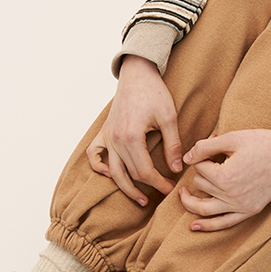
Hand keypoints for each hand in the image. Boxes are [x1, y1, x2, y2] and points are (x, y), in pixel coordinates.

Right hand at [87, 56, 183, 205]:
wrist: (137, 73)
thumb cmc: (154, 92)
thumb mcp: (169, 117)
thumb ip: (173, 144)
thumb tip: (176, 169)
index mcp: (131, 137)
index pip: (144, 171)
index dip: (159, 183)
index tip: (171, 188)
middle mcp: (114, 139)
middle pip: (130, 173)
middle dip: (147, 186)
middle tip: (163, 193)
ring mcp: (107, 136)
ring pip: (112, 171)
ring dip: (125, 187)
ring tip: (140, 198)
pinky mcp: (104, 132)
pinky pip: (93, 155)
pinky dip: (99, 167)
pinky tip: (110, 174)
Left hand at [179, 124, 270, 231]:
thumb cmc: (262, 142)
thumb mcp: (232, 138)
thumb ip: (205, 147)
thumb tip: (186, 159)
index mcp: (225, 177)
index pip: (199, 168)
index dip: (201, 154)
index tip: (211, 145)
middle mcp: (231, 196)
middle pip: (201, 185)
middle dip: (201, 170)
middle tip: (211, 157)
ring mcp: (241, 206)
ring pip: (205, 209)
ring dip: (190, 202)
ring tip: (182, 193)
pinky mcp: (250, 211)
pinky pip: (224, 223)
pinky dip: (208, 226)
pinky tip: (194, 225)